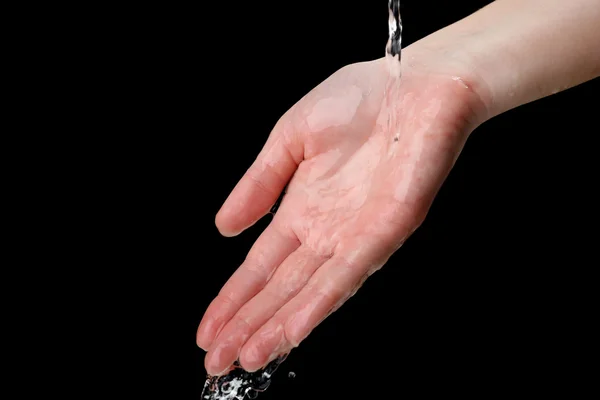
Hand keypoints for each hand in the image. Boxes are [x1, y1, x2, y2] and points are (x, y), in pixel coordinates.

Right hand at [197, 49, 487, 374]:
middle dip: (247, 325)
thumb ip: (258, 185)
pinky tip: (293, 331)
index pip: (262, 266)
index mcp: (303, 209)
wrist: (415, 81)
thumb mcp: (289, 138)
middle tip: (215, 362)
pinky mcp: (386, 230)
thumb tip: (222, 228)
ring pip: (310, 293)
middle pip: (281, 290)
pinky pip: (348, 274)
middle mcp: (327, 232)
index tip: (207, 330)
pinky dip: (319, 304)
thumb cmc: (358, 100)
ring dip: (278, 328)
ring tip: (247, 359)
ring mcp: (356, 236)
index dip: (234, 298)